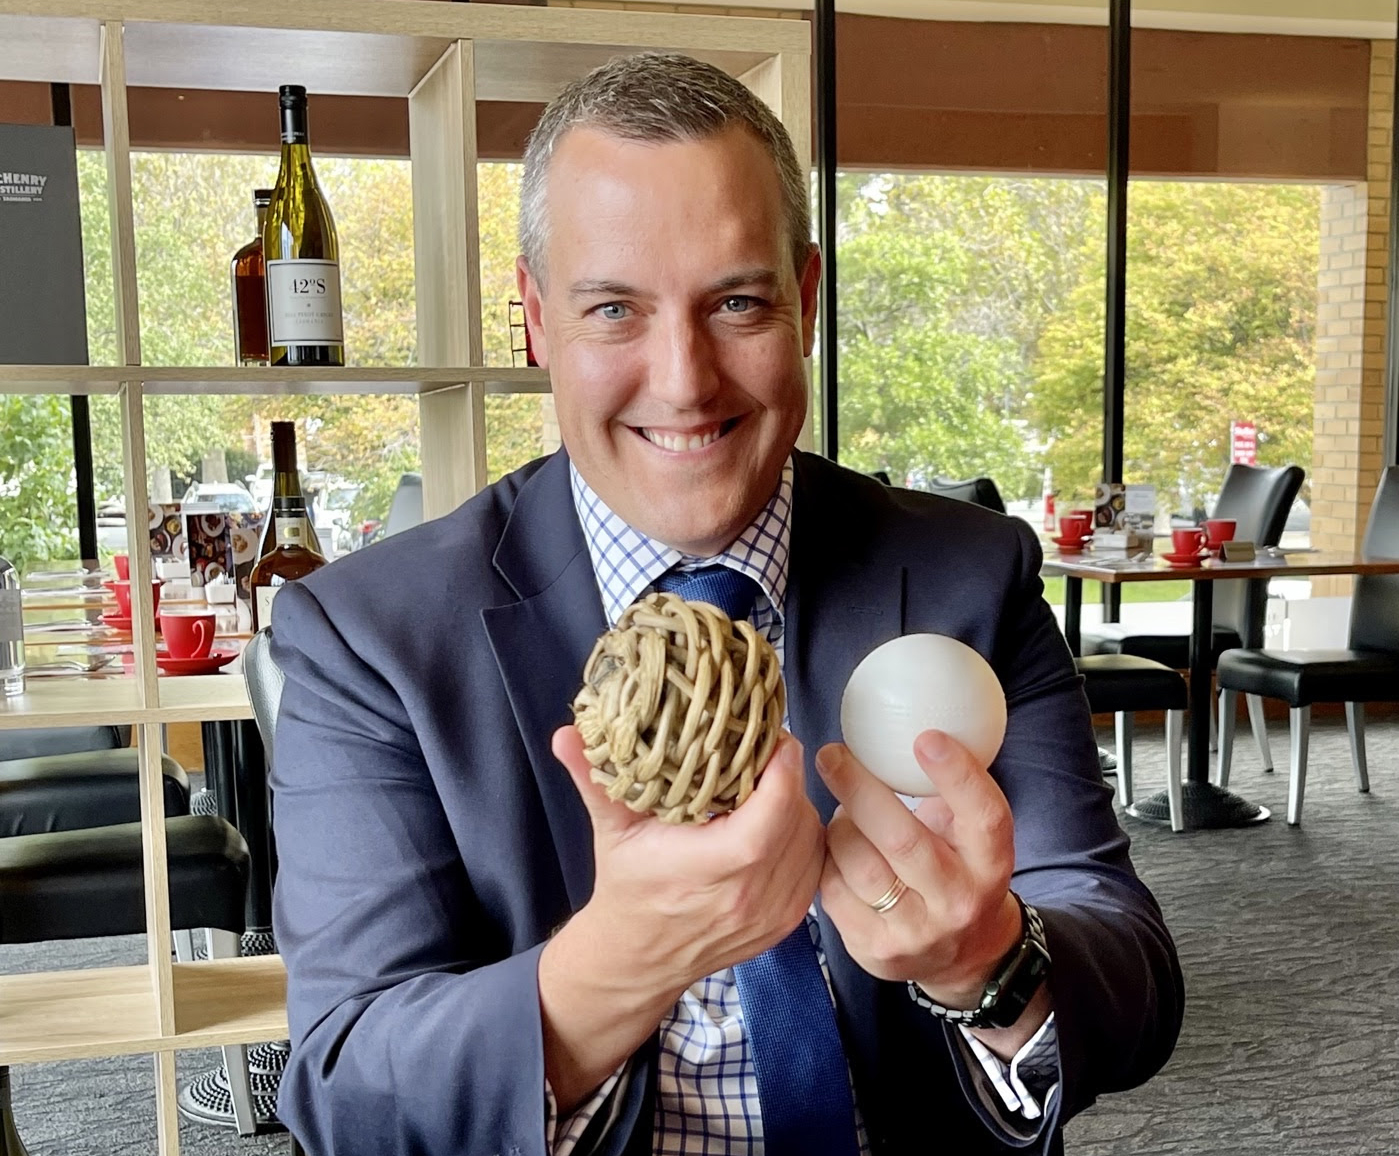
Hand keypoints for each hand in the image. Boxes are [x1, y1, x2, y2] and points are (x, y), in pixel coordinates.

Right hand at [551, 724, 825, 999]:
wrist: (638, 959)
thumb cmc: (628, 888)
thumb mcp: (611, 830)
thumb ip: (595, 780)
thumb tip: (566, 734)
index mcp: (707, 871)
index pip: (768, 818)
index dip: (780, 773)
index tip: (776, 739)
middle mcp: (747, 898)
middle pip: (797, 822)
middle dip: (787, 780)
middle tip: (767, 753)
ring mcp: (773, 915)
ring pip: (811, 841)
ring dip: (799, 806)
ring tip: (770, 783)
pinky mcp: (787, 923)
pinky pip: (814, 865)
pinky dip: (804, 837)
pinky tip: (780, 820)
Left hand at [815, 731, 1022, 1011]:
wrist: (963, 954)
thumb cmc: (958, 868)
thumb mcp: (969, 833)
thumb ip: (948, 792)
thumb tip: (899, 725)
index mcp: (991, 863)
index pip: (984, 816)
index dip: (957, 775)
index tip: (925, 736)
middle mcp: (958, 901)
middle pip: (902, 839)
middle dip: (859, 788)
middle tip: (832, 755)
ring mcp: (916, 932)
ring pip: (859, 863)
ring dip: (840, 826)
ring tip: (842, 810)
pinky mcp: (876, 951)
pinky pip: (833, 890)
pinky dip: (828, 860)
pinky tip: (836, 849)